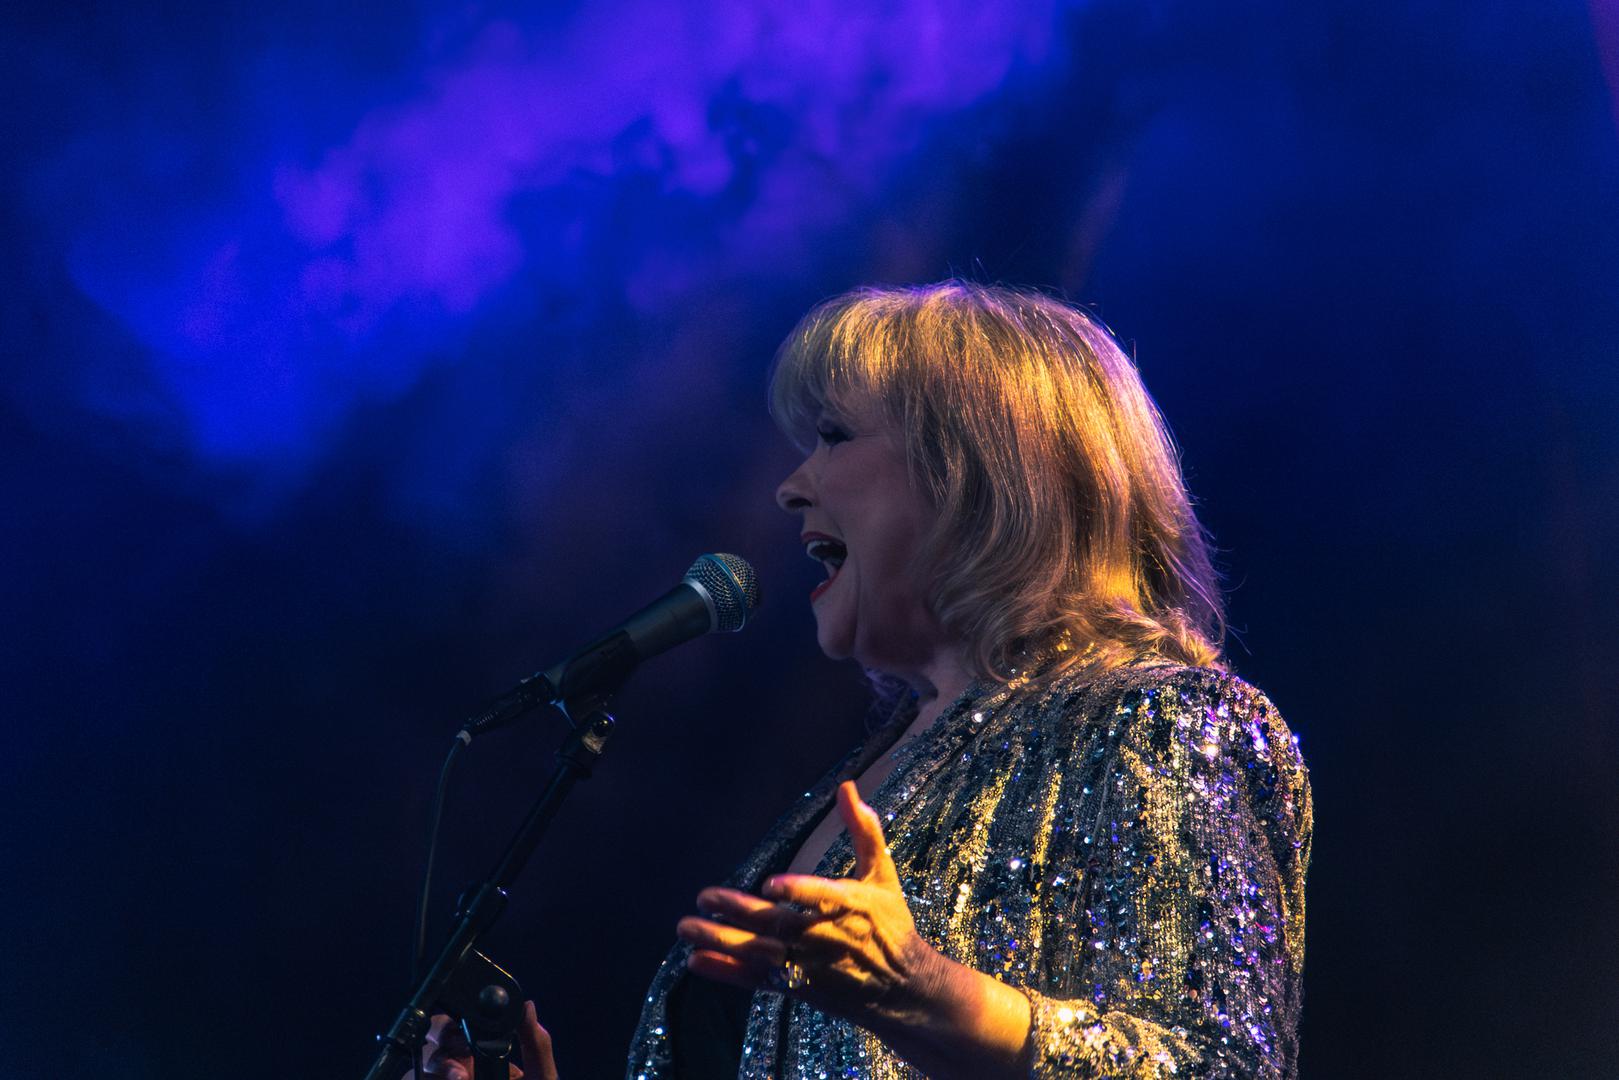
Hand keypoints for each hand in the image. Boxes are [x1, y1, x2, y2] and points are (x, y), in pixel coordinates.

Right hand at [406, 1002, 557, 1079]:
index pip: (457, 1026)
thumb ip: (536, 1046)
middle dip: (442, 1049)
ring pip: (417, 1071)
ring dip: (436, 1071)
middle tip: (462, 1067)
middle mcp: (458, 1069)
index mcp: (481, 1054)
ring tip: (460, 1079)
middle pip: (430, 1044)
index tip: (468, 1038)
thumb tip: (528, 1007)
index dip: (455, 1026)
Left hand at [677, 781, 944, 1031]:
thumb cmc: (890, 924)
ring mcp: (811, 967)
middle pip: (780, 926)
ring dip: (723, 942)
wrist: (902, 989)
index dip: (798, 891)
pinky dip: (727, 972)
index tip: (770, 883)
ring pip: (762, 955)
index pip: (824, 897)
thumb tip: (847, 786)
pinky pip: (757, 981)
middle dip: (740, 911)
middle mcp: (828, 938)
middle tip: (705, 896)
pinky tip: (696, 961)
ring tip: (687, 927)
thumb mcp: (883, 876)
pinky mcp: (799, 988)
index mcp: (852, 906)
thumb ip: (864, 832)